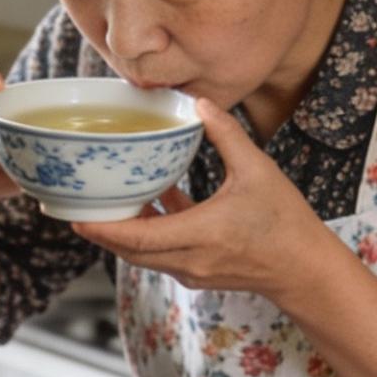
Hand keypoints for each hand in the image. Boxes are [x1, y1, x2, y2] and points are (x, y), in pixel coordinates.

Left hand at [77, 98, 326, 299]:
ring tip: (101, 204)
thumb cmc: (285, 221)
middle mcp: (189, 258)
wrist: (303, 269)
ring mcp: (191, 270)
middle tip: (73, 207)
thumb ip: (226, 135)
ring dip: (121, 233)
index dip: (102, 228)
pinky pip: (160, 254)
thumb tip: (199, 103)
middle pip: (128, 250)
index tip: (74, 216)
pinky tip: (148, 205)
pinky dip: (148, 234)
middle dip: (100, 231)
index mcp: (202, 234)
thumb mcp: (258, 170)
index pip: (137, 237)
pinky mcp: (196, 273)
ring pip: (142, 255)